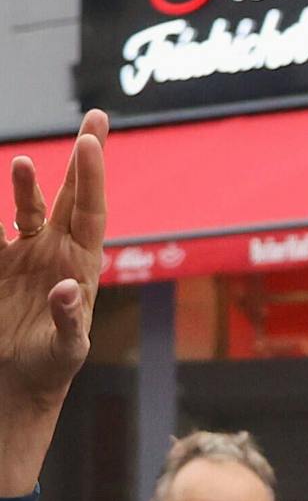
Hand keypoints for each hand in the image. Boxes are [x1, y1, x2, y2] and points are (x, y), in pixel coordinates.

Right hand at [0, 111, 106, 495]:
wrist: (19, 381)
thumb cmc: (52, 370)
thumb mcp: (67, 352)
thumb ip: (69, 323)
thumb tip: (68, 290)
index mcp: (82, 267)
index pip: (90, 213)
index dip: (91, 177)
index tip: (90, 142)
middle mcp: (57, 252)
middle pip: (72, 196)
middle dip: (84, 159)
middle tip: (96, 118)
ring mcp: (26, 255)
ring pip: (28, 208)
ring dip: (28, 186)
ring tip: (26, 165)